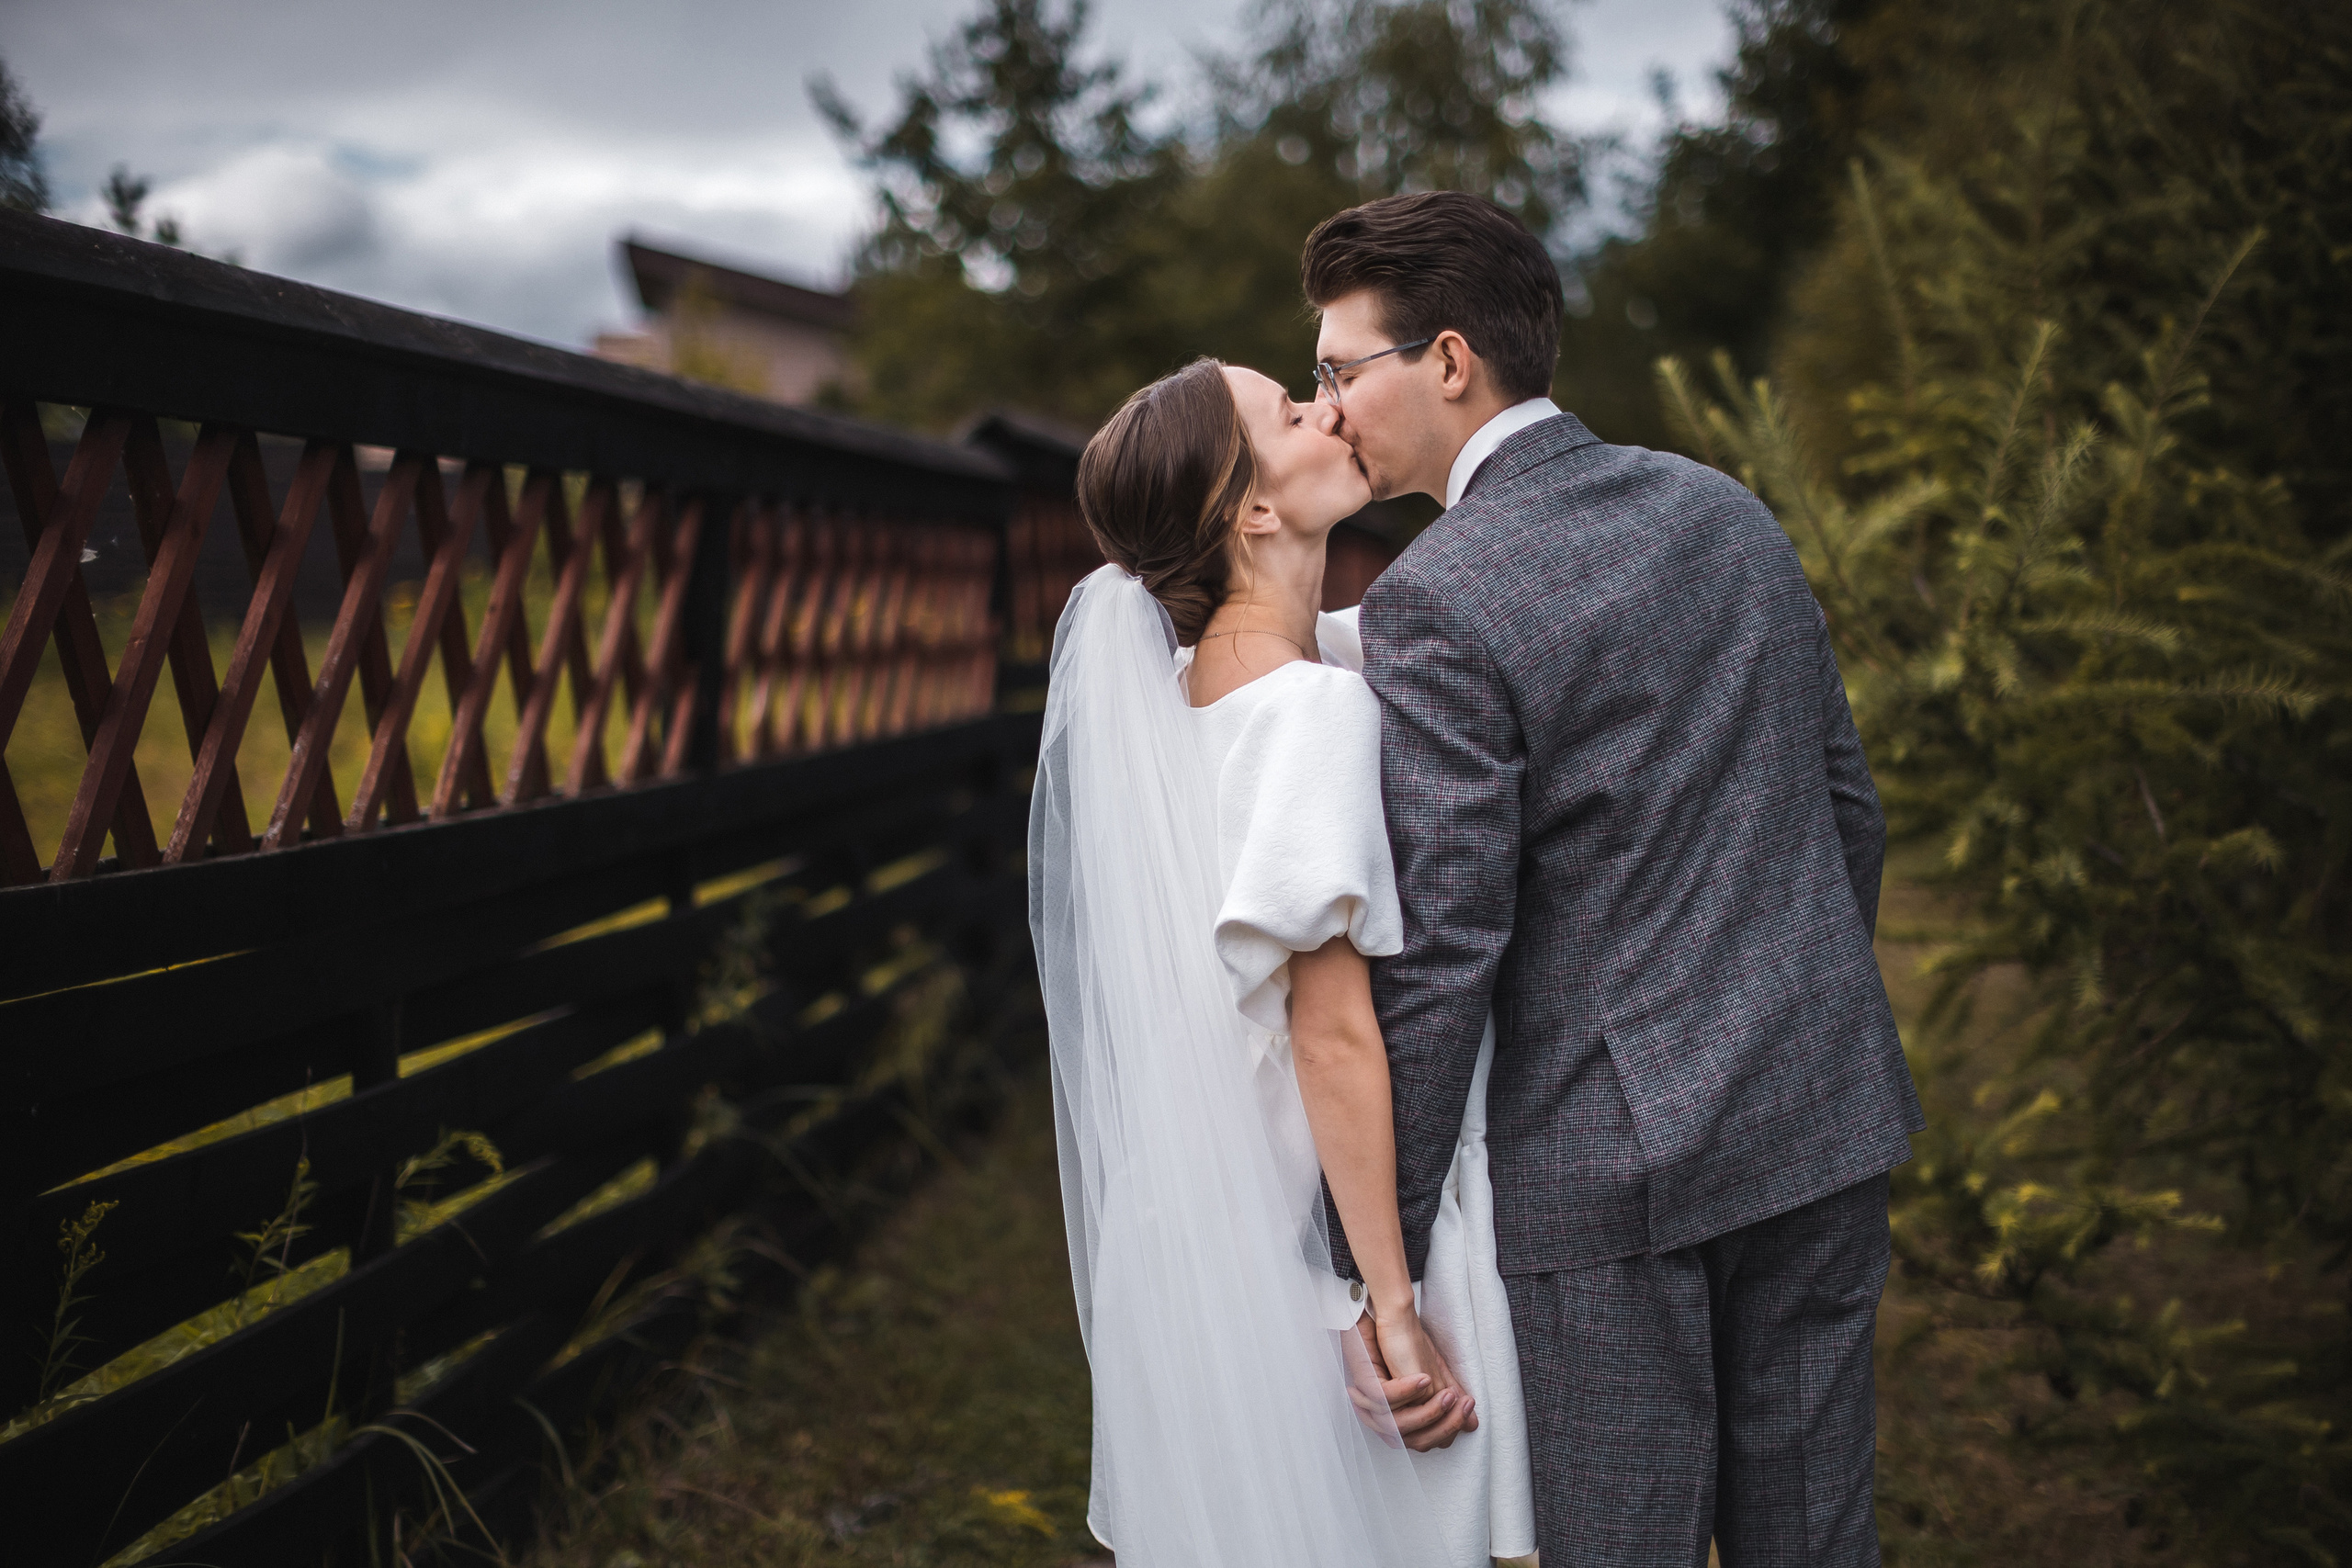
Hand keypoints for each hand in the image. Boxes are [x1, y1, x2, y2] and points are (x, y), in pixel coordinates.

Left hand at [1351, 1305, 1477, 1450]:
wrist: (1389, 1314)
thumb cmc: (1407, 1344)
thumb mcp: (1436, 1373)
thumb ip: (1451, 1399)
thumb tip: (1471, 1423)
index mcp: (1398, 1416)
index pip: (1422, 1443)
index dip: (1447, 1432)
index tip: (1469, 1411)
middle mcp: (1382, 1412)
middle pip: (1411, 1440)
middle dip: (1443, 1426)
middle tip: (1462, 1404)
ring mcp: (1370, 1398)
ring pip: (1396, 1425)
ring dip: (1428, 1411)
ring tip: (1448, 1394)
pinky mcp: (1364, 1379)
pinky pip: (1383, 1398)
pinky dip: (1406, 1392)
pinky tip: (1424, 1379)